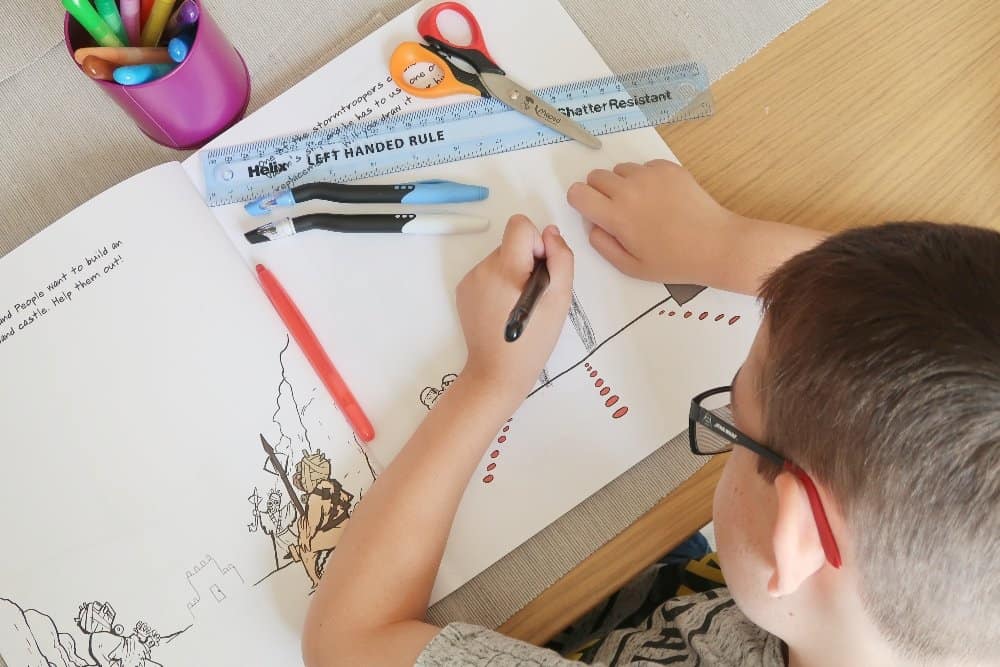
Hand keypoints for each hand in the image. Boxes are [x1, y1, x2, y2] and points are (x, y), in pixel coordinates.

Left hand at [457, 215, 573, 398]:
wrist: (496, 373)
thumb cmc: (532, 342)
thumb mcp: (560, 300)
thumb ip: (561, 259)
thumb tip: (551, 233)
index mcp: (505, 269)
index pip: (519, 225)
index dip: (537, 243)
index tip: (540, 271)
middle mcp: (482, 269)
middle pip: (512, 244)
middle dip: (527, 263)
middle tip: (533, 297)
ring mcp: (470, 280)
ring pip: (501, 259)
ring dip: (514, 275)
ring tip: (518, 307)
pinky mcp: (464, 292)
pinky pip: (488, 274)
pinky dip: (499, 285)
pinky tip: (504, 310)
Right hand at [567, 159, 739, 284]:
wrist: (715, 244)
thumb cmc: (674, 261)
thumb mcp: (631, 267)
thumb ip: (603, 245)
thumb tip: (593, 225)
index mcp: (616, 215)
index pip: (577, 193)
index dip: (581, 202)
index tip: (593, 211)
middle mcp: (629, 189)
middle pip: (595, 176)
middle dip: (599, 191)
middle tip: (618, 210)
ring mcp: (650, 175)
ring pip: (620, 169)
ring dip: (623, 183)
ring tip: (643, 204)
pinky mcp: (668, 168)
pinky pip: (644, 166)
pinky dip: (646, 178)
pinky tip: (661, 198)